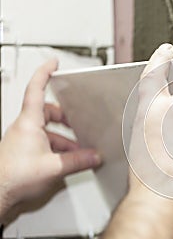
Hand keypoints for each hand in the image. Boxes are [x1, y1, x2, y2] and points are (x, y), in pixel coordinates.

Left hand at [0, 59, 101, 217]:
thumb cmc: (13, 177)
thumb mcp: (54, 167)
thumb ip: (78, 160)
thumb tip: (94, 156)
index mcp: (29, 122)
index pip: (36, 89)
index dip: (45, 73)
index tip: (53, 62)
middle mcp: (24, 127)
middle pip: (47, 111)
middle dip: (65, 117)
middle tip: (77, 122)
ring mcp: (23, 139)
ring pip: (47, 130)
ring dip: (64, 138)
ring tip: (77, 151)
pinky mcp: (23, 151)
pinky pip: (44, 142)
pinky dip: (57, 148)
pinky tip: (66, 160)